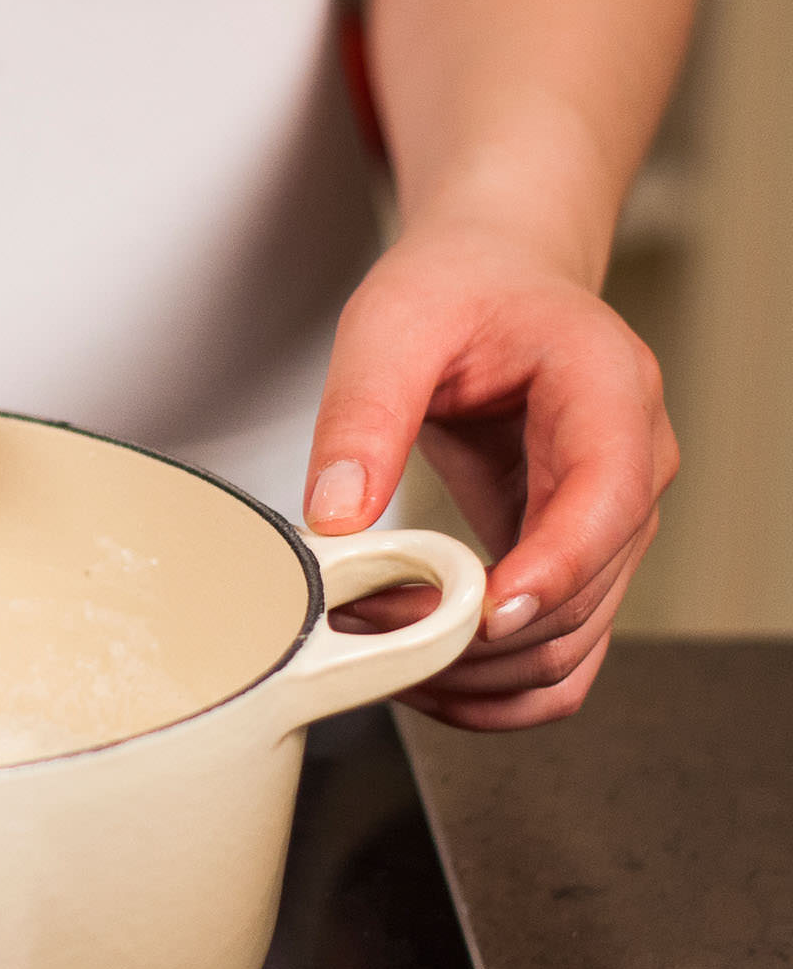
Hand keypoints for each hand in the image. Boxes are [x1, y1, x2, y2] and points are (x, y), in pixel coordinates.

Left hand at [303, 227, 677, 728]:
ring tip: (376, 651)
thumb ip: (363, 414)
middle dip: (472, 634)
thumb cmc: (458, 291)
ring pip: (570, 648)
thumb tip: (337, 516)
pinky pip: (556, 655)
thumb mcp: (390, 324)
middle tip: (362, 624)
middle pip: (584, 599)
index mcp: (607, 393)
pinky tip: (421, 674)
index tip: (479, 614)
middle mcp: (632, 469)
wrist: (496, 281)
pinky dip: (494, 686)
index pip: (608, 500)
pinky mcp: (576, 562)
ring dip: (476, 675)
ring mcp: (612, 526)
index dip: (550, 570)